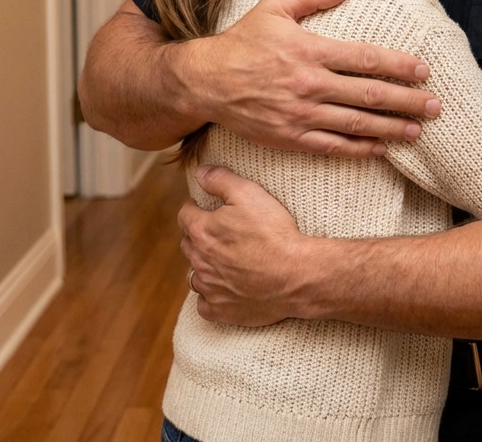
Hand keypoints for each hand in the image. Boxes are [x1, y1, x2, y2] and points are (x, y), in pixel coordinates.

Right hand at [168, 0, 440, 157]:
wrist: (204, 82)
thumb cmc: (241, 41)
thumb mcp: (274, 8)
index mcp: (310, 51)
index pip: (366, 59)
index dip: (398, 66)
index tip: (423, 70)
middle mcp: (310, 85)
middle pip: (369, 96)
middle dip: (407, 102)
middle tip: (435, 106)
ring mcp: (301, 115)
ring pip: (356, 125)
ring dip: (391, 129)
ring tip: (418, 131)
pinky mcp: (290, 137)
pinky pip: (332, 147)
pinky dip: (359, 149)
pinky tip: (381, 149)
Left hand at [180, 165, 309, 325]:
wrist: (296, 275)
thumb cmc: (274, 233)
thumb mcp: (249, 193)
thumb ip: (220, 179)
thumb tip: (199, 171)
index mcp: (202, 231)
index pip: (185, 215)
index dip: (194, 208)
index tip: (204, 206)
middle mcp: (199, 260)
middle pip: (188, 244)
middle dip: (198, 236)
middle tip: (218, 231)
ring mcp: (209, 288)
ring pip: (195, 274)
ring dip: (204, 266)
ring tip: (222, 260)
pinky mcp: (221, 310)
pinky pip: (204, 303)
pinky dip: (211, 295)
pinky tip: (225, 288)